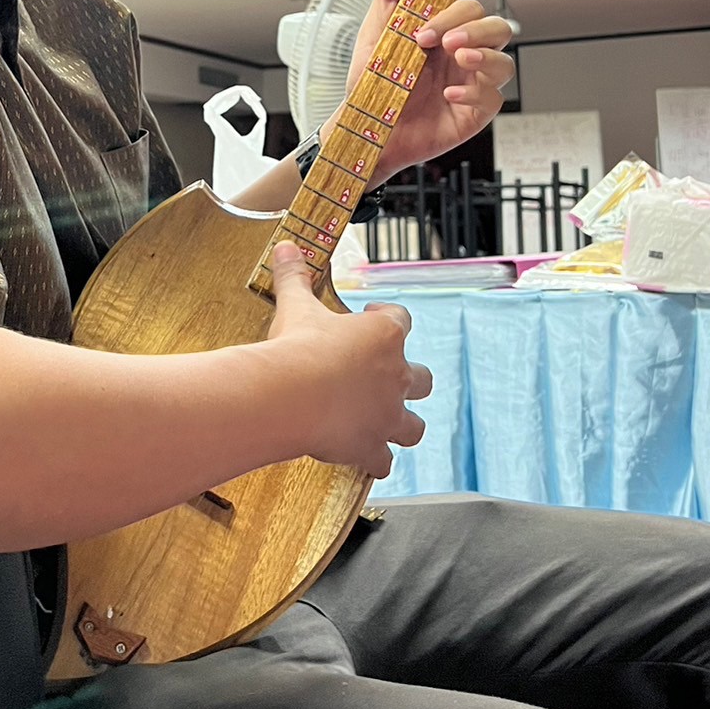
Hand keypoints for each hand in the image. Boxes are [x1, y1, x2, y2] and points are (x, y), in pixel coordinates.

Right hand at [266, 243, 431, 475]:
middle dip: (409, 379)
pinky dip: (375, 461)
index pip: (401, 320)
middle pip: (423, 379)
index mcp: (383, 336)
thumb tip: (286, 246)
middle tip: (383, 375)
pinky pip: (383, 461)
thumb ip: (295, 276)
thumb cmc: (298, 347)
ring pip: (414, 427)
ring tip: (386, 423)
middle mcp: (395, 376)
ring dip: (404, 425)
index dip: (388, 317)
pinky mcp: (370, 447)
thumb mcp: (296, 305)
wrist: (289, 395)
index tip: (369, 316)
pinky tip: (364, 459)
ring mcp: (386, 416)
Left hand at [332, 0, 514, 180]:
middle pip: (497, 30)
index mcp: (443, 34)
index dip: (453, 14)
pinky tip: (450, 94)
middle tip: (448, 42)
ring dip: (486, 57)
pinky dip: (475, 92)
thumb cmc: (374, 85)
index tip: (424, 29)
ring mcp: (472, 84)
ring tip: (460, 60)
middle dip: (477, 31)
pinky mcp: (475, 113)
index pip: (469, 10)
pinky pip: (493, 99)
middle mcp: (462, 56)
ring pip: (504, 62)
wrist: (367, 128)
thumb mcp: (375, 39)